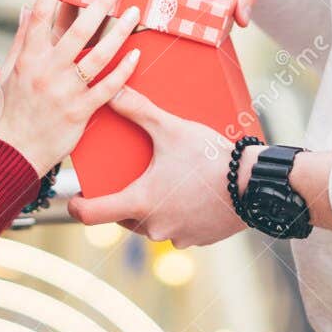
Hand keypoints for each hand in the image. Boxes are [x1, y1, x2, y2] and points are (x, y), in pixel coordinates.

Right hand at [0, 0, 142, 176]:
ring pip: (98, 55)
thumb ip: (21, 39)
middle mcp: (47, 70)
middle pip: (78, 29)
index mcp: (28, 57)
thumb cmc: (10, 110)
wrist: (13, 153)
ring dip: (119, 31)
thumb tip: (29, 7)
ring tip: (135, 12)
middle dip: (99, 3)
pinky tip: (137, 53)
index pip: (42, 14)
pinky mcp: (80, 111)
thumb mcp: (8, 72)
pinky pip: (108, 87)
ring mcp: (65, 91)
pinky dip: (124, 70)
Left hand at [66, 88, 245, 248]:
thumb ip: (138, 110)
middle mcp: (154, 227)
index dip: (77, 206)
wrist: (256, 185)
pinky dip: (177, 214)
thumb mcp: (171, 128)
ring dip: (151, 206)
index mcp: (141, 203)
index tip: (75, 197)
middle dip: (123, 197)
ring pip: (151, 224)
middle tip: (128, 176)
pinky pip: (177, 229)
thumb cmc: (211, 158)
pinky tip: (187, 193)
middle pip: (123, 217)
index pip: (92, 215)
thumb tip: (111, 91)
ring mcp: (177, 237)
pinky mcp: (198, 240)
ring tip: (162, 181)